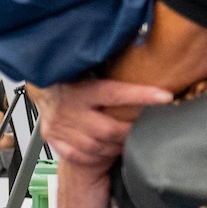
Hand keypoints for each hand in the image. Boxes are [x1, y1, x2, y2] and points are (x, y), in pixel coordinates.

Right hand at [37, 79, 172, 167]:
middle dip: (129, 132)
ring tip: (123, 140)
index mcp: (79, 89)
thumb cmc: (70, 79)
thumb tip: (142, 51)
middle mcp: (68, 109)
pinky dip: (95, 156)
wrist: (41, 89)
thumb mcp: (87, 71)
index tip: (165, 97)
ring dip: (115, 146)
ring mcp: (59, 127)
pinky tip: (104, 149)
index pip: (114, 93)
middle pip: (107, 130)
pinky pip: (80, 156)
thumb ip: (110, 70)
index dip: (141, 96)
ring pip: (96, 147)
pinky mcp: (53, 139)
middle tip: (144, 130)